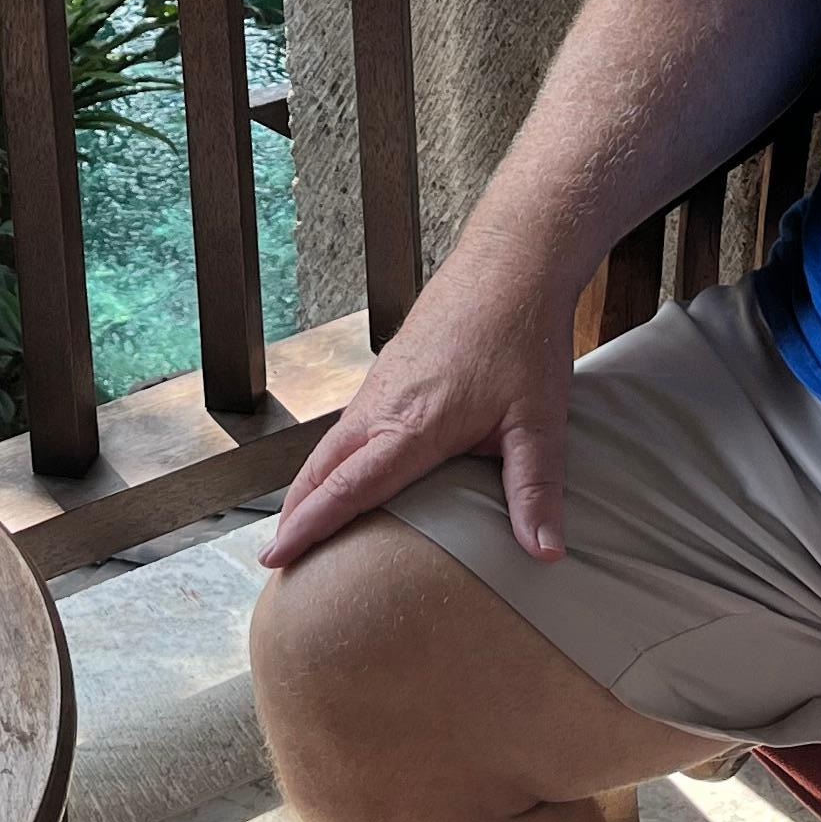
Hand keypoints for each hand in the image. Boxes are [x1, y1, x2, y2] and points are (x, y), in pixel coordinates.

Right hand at [259, 241, 579, 571]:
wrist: (512, 263)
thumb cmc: (524, 337)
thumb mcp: (539, 421)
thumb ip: (535, 490)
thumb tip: (545, 554)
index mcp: (413, 424)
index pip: (347, 487)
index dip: (310, 526)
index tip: (276, 556)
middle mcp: (384, 404)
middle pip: (321, 468)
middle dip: (295, 513)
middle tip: (274, 558)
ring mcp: (382, 384)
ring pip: (331, 444)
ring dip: (310, 485)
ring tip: (300, 524)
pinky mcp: (390, 370)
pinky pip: (349, 423)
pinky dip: (331, 457)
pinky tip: (342, 472)